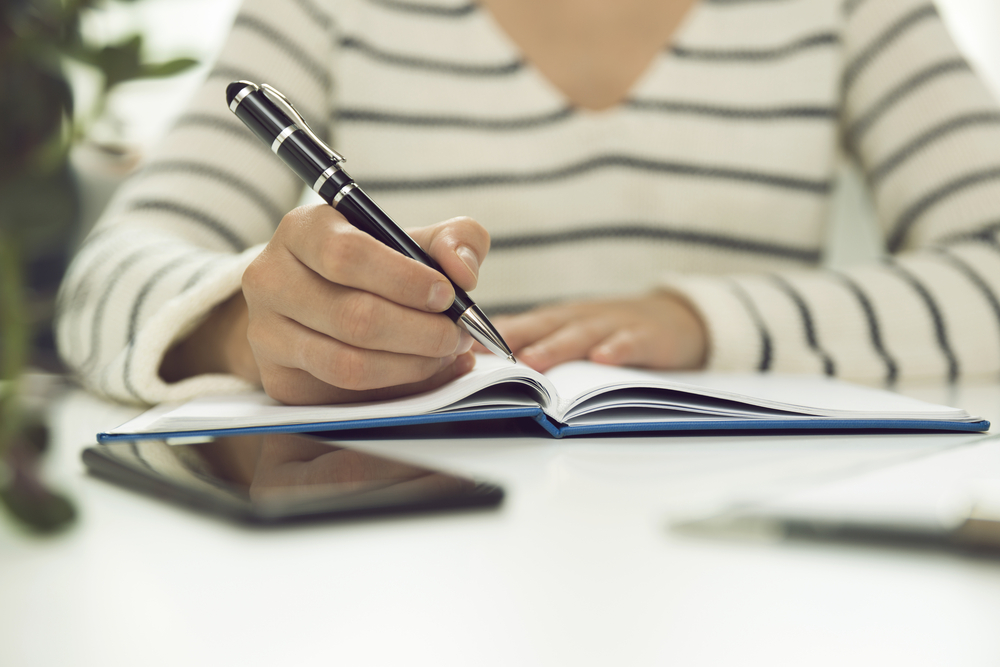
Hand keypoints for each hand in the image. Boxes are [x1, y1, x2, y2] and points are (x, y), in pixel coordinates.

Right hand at [162, 207, 489, 404]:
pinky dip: (396, 389)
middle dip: (420, 331)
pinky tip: (425, 373)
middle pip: (352, 316)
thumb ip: (453, 241)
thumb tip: (463, 271)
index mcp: (303, 230)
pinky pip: (344, 395)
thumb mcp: (414, 241)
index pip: (346, 254)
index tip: (447, 294)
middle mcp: (272, 279)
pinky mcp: (278, 380)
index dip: (404, 279)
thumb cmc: (375, 269)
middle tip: (458, 334)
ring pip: (348, 363)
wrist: (317, 305)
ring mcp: (266, 334)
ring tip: (447, 354)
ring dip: (412, 365)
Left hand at [494, 292, 706, 372]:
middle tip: (491, 355)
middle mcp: (581, 317)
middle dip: (516, 339)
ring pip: (582, 335)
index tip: (464, 348)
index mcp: (560, 319)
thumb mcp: (573, 330)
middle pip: (545, 326)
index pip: (522, 324)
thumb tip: (482, 355)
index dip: (493, 335)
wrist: (677, 319)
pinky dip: (618, 349)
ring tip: (534, 362)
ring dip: (556, 347)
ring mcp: (614, 324)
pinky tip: (604, 359)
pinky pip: (631, 342)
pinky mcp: (648, 335)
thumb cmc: (613, 330)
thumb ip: (537, 339)